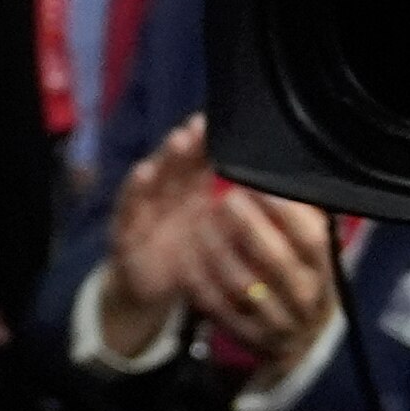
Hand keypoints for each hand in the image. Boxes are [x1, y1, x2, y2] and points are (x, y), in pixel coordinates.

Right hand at [101, 116, 218, 356]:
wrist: (153, 289)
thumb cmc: (191, 254)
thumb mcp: (218, 232)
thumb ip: (240, 207)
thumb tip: (284, 182)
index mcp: (194, 192)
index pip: (204, 160)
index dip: (213, 141)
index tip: (229, 121)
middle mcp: (169, 195)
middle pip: (179, 163)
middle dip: (192, 142)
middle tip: (205, 123)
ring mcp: (145, 210)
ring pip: (156, 177)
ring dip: (166, 156)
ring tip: (180, 139)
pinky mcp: (125, 231)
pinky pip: (128, 209)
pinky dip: (134, 189)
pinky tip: (143, 173)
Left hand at [180, 184, 341, 372]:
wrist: (296, 339)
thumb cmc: (300, 276)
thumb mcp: (309, 252)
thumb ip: (301, 221)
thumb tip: (282, 176)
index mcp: (323, 267)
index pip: (310, 235)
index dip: (284, 208)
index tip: (257, 183)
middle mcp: (305, 294)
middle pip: (276, 258)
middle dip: (247, 225)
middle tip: (222, 199)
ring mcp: (277, 320)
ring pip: (244, 285)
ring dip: (218, 252)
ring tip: (199, 225)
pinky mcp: (248, 337)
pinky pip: (219, 310)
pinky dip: (201, 284)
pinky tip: (186, 261)